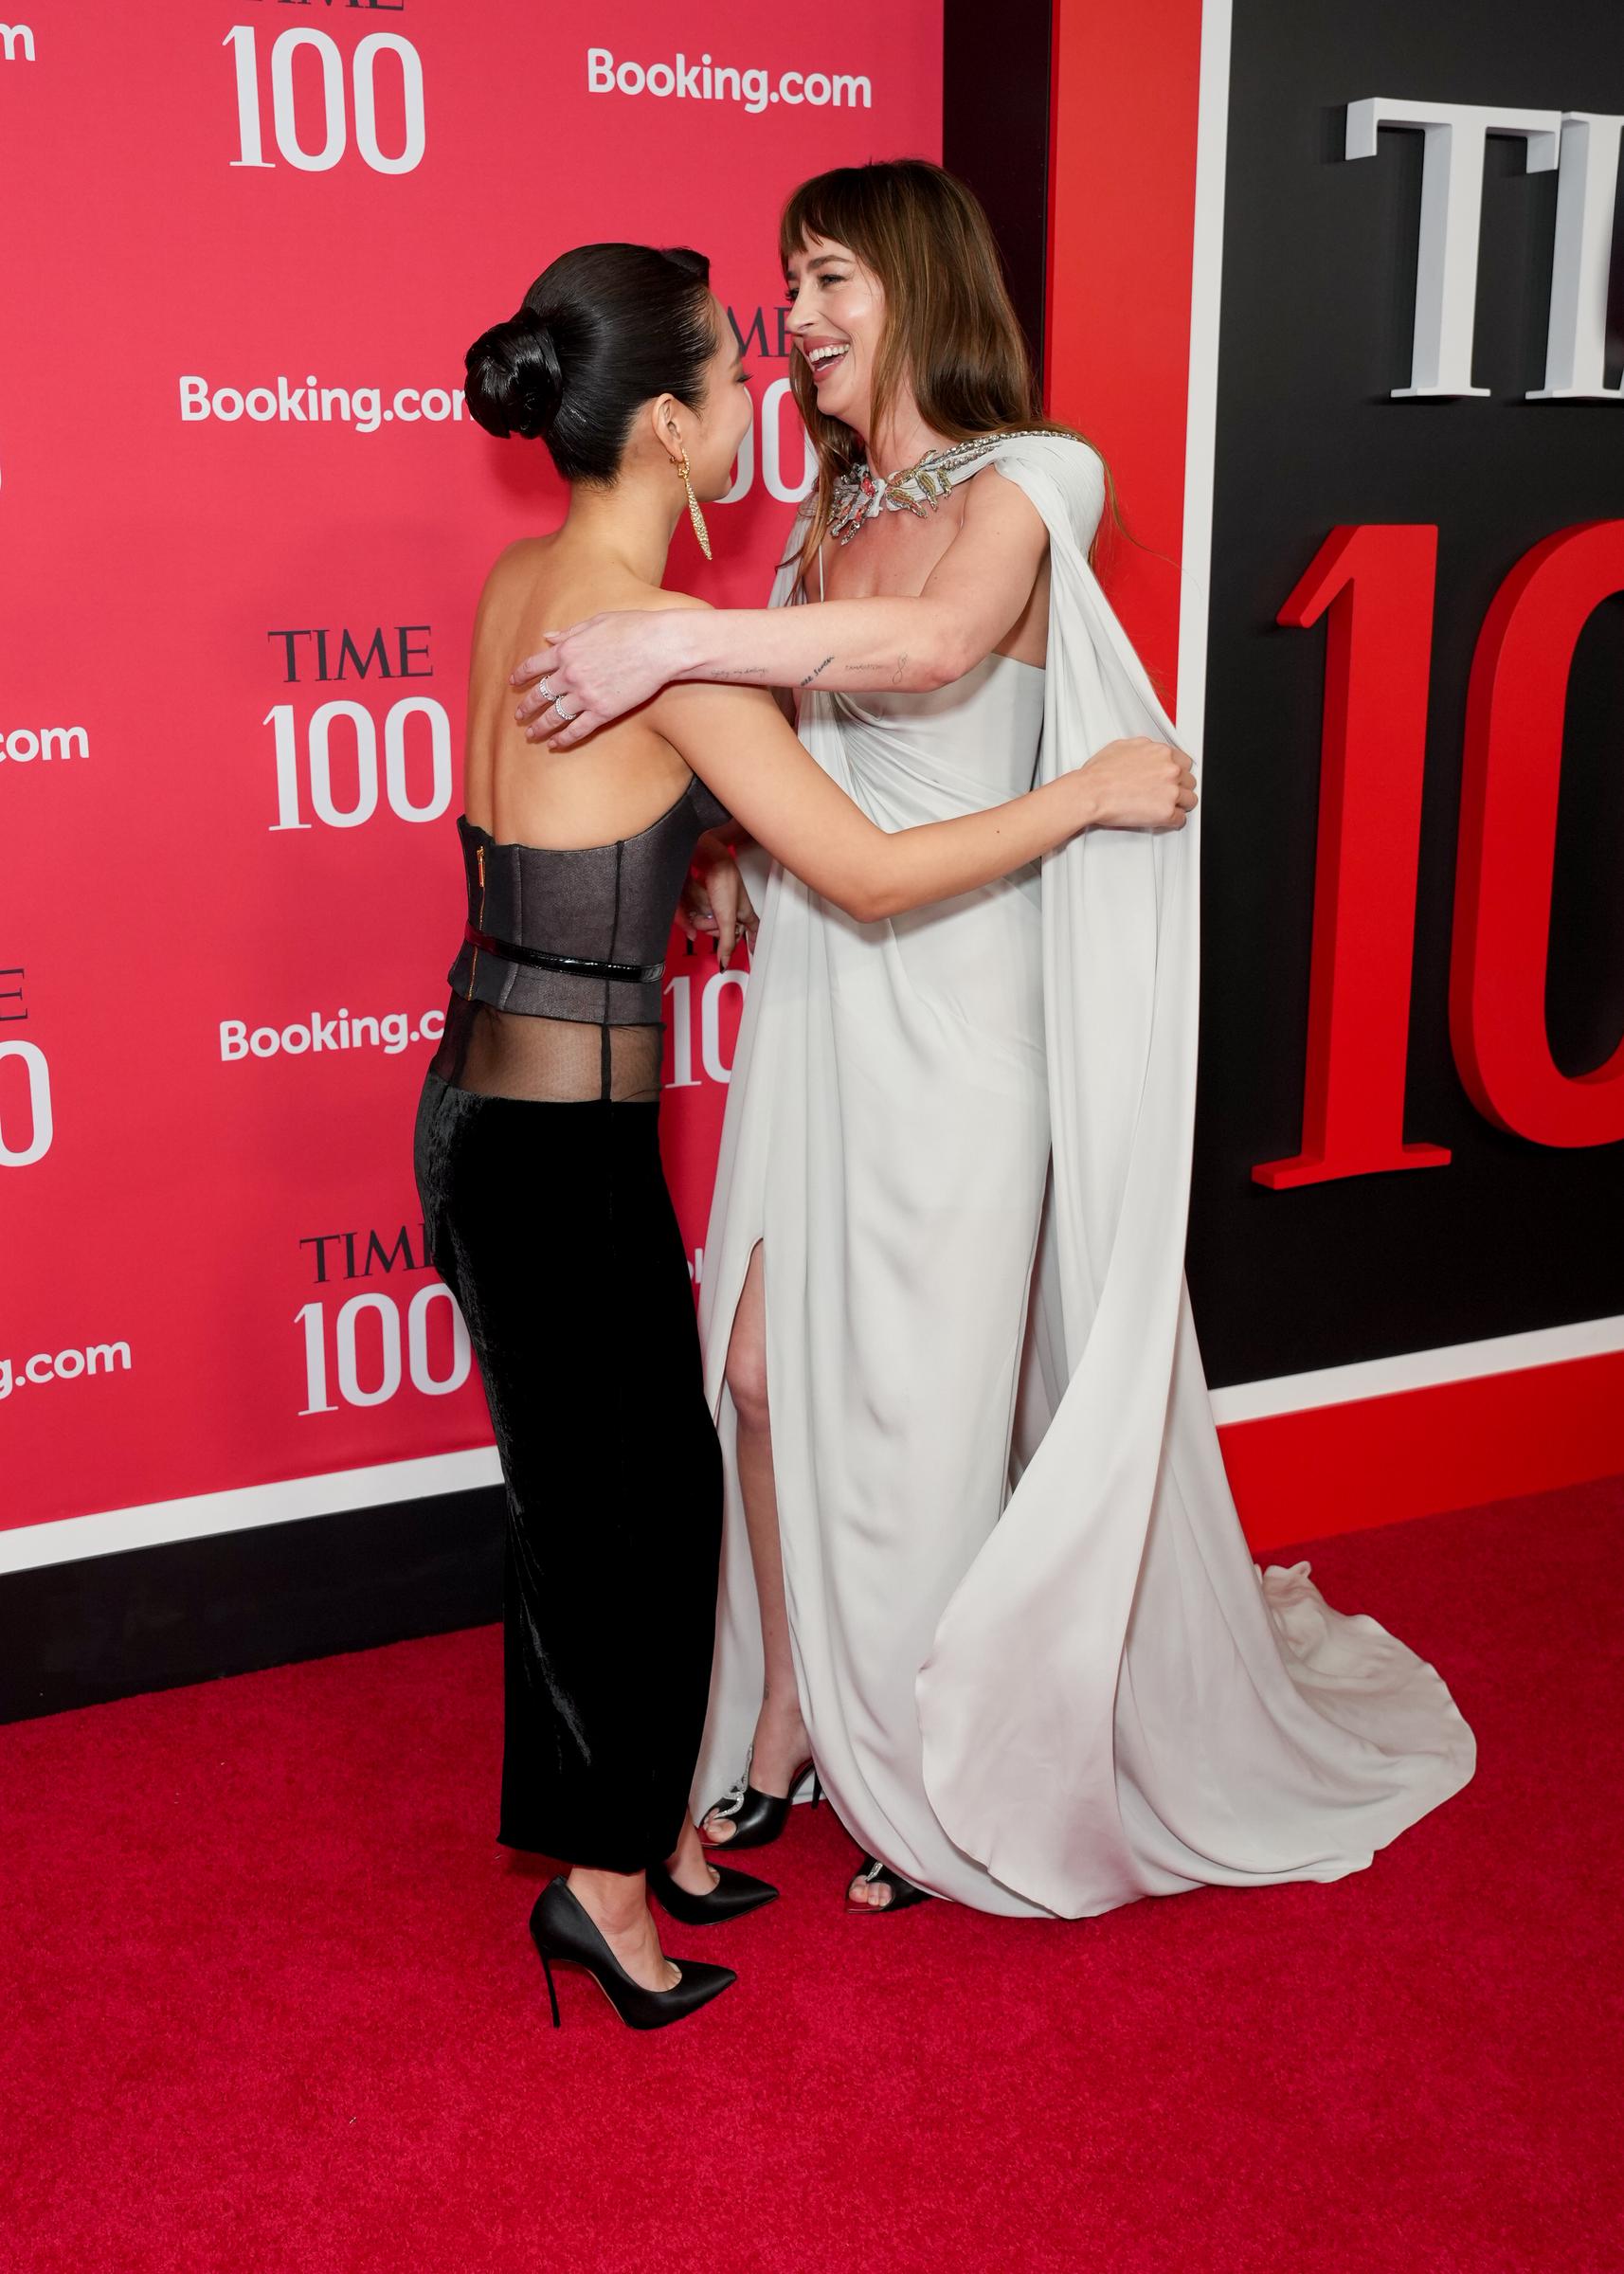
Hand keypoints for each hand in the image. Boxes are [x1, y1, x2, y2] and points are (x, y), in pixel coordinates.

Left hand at [510, 611, 686, 750]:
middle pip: (540, 695)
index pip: (533, 666)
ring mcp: (586, 695)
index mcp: (566, 650)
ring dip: (539, 727)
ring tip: (530, 734)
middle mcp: (570, 674)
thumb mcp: (596, 622)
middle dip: (526, 707)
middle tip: (518, 716)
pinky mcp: (603, 712)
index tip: (513, 683)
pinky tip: (555, 744)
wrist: (661, 646)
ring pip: (554, 716)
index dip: (521, 675)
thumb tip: (547, 637)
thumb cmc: (633, 627)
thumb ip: (569, 633)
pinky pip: (577, 730)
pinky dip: (563, 739)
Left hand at [682, 833, 757, 964]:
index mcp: (744, 912)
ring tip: (704, 905)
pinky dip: (692, 913)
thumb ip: (727, 942)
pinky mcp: (701, 901)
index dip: (753, 942)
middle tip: (715, 918)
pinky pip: (695, 916)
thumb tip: (724, 962)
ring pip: (706, 925)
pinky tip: (692, 908)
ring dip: (702, 918)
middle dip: (715, 928)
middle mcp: (730, 910)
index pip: (754, 931)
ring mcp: (715, 906)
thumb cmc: (724, 879)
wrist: (707, 859)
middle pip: (722, 933)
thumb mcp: (727, 917)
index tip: (754, 953)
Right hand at [1077, 736, 1197, 830]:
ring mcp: (1171, 791)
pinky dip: (1173, 821)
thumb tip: (1148, 754)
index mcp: (1162, 753)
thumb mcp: (1123, 747)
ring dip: (1179, 805)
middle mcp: (1170, 770)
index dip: (1177, 773)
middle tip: (1166, 794)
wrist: (1091, 792)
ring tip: (1164, 807)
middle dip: (1179, 788)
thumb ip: (1143, 749)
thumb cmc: (1099, 774)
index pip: (1185, 763)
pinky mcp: (1167, 812)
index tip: (1172, 779)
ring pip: (1190, 800)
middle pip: (1190, 781)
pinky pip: (1180, 820)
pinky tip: (1161, 819)